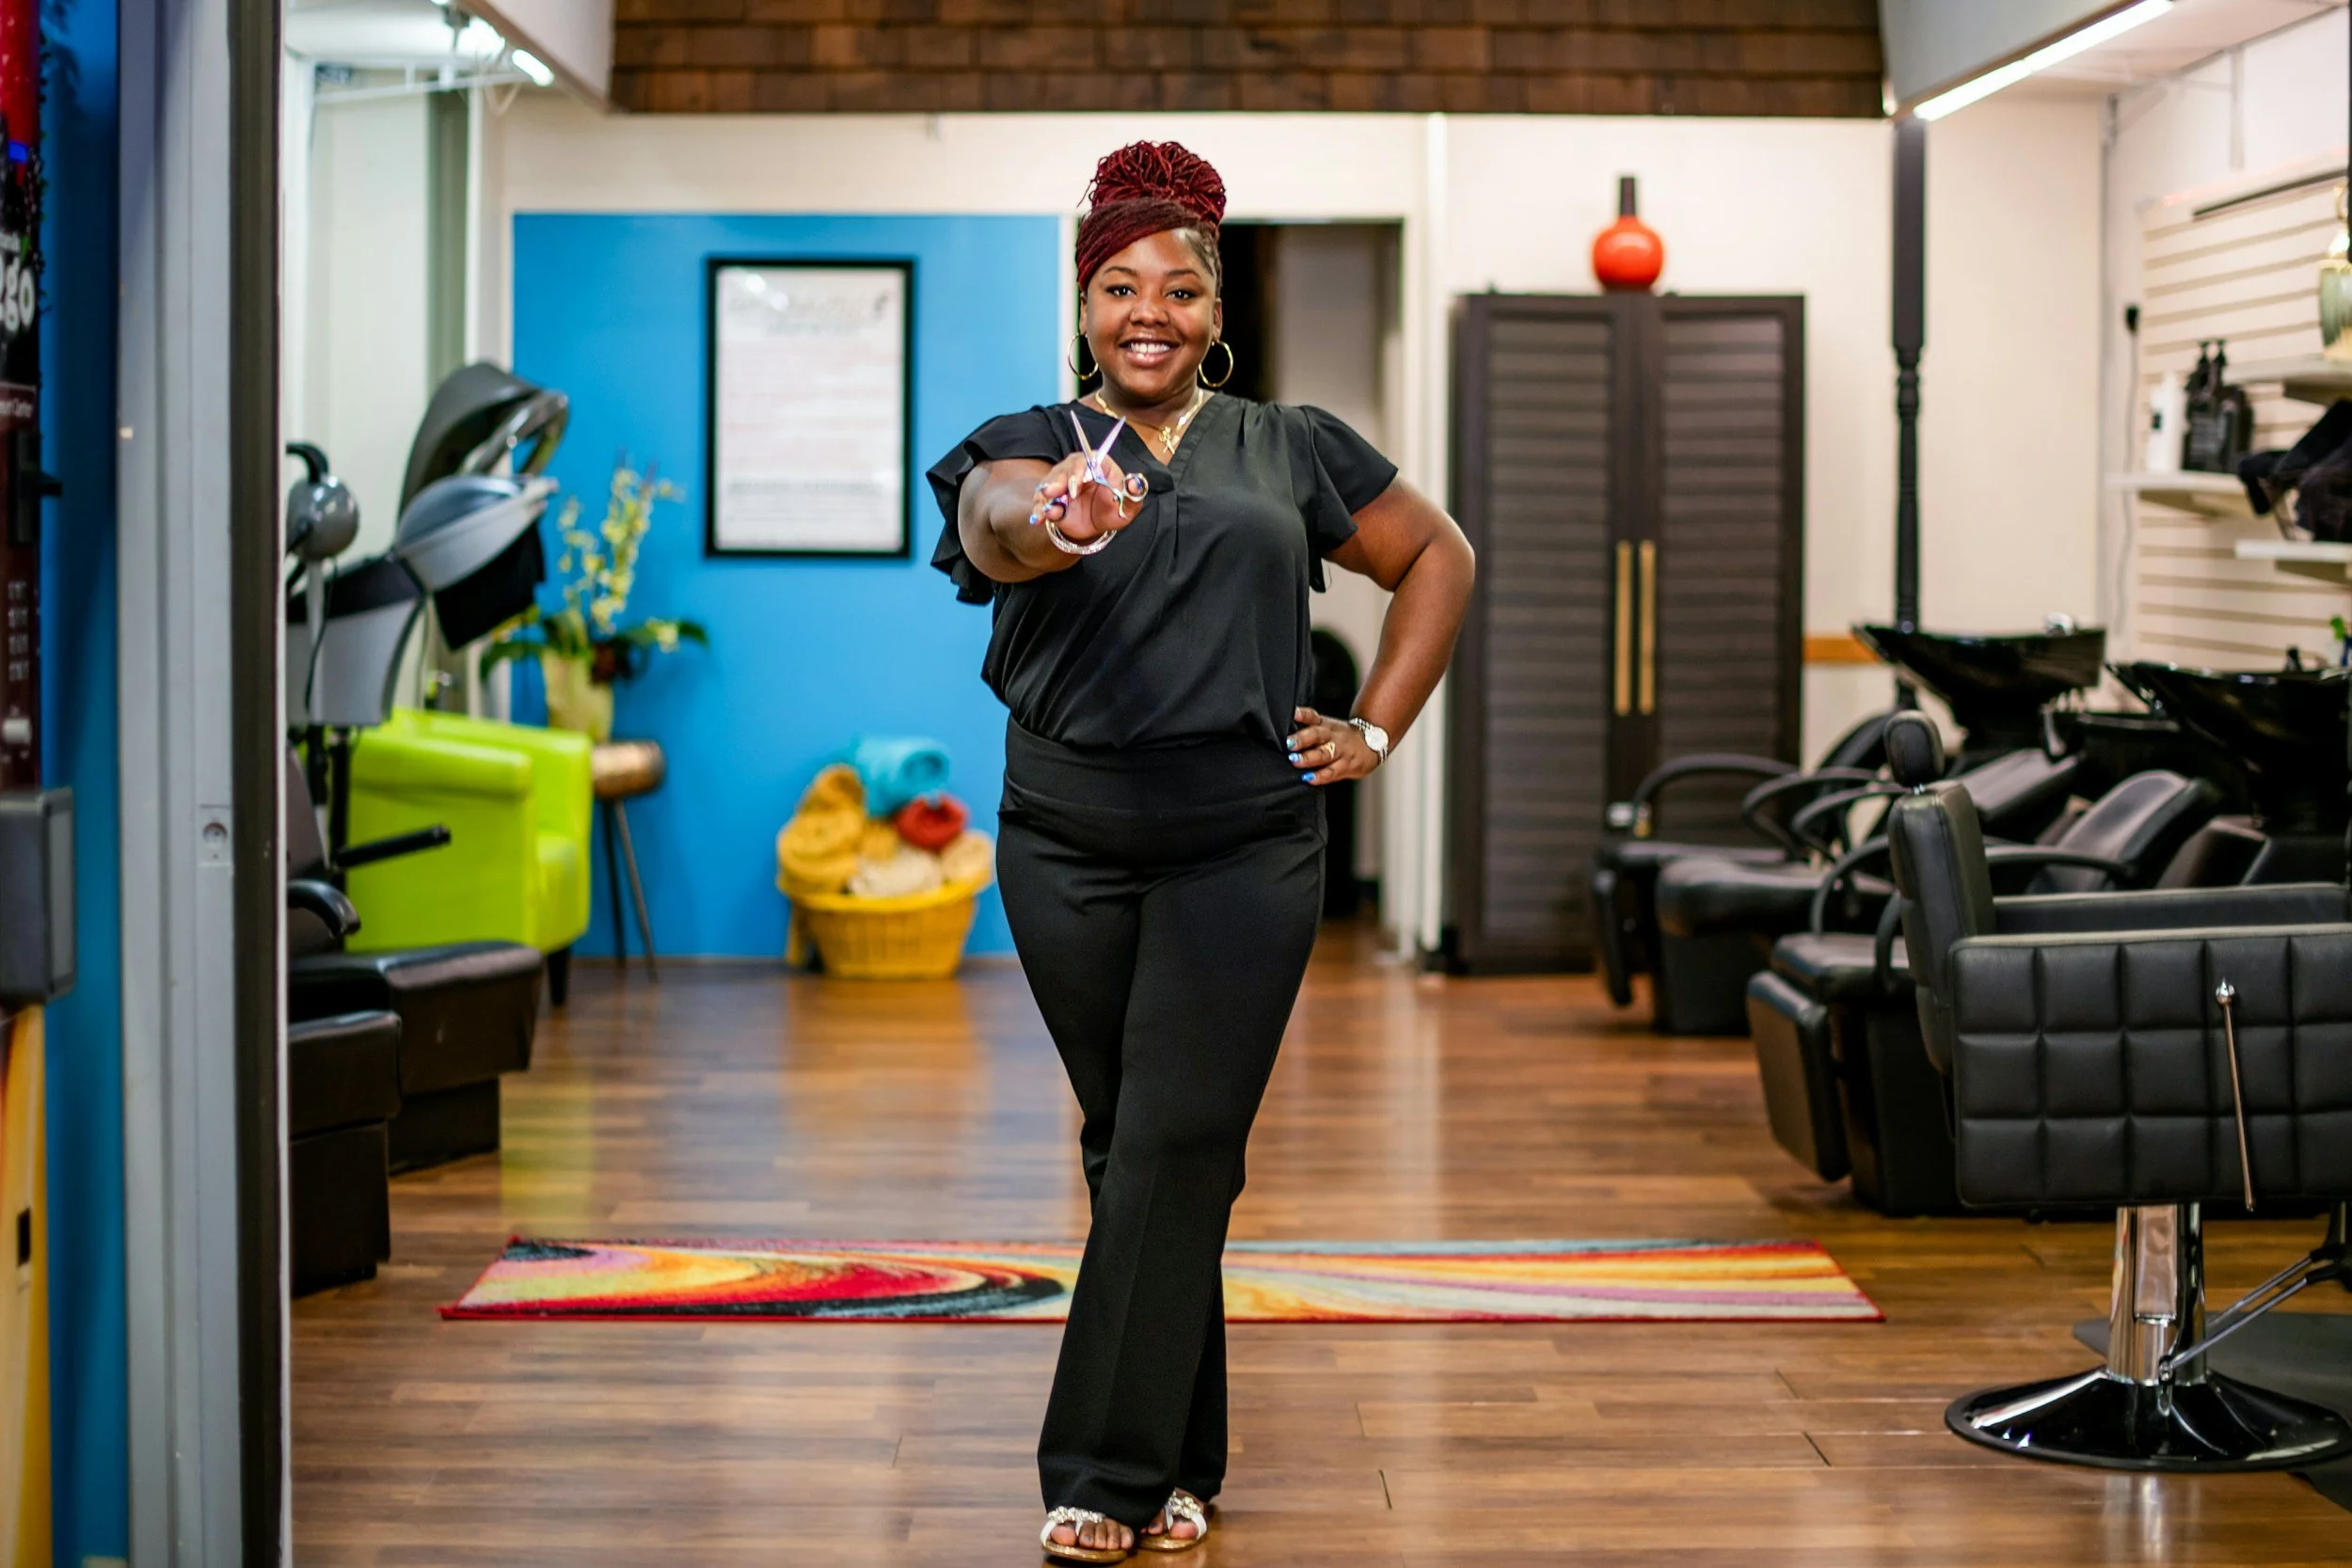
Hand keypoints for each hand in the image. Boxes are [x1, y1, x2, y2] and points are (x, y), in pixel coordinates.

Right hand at [1029, 451, 1146, 543]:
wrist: (1095, 525)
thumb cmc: (1114, 510)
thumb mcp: (1127, 508)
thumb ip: (1134, 495)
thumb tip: (1135, 482)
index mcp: (1100, 465)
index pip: (1091, 459)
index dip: (1083, 469)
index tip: (1080, 481)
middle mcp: (1078, 468)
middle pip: (1067, 468)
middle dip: (1060, 480)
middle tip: (1055, 492)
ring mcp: (1062, 480)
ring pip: (1051, 482)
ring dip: (1046, 495)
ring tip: (1046, 509)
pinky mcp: (1051, 495)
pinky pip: (1042, 500)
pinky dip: (1040, 509)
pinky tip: (1039, 519)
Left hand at [1287, 706, 1378, 785]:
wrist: (1371, 744)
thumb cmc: (1340, 737)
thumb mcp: (1327, 727)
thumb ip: (1308, 728)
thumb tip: (1283, 731)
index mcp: (1325, 725)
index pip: (1313, 717)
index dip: (1303, 714)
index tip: (1293, 714)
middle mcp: (1332, 736)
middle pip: (1318, 735)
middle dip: (1302, 739)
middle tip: (1289, 744)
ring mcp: (1340, 751)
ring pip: (1324, 754)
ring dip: (1309, 758)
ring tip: (1295, 761)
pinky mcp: (1346, 766)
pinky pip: (1332, 772)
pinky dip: (1320, 776)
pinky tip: (1309, 779)